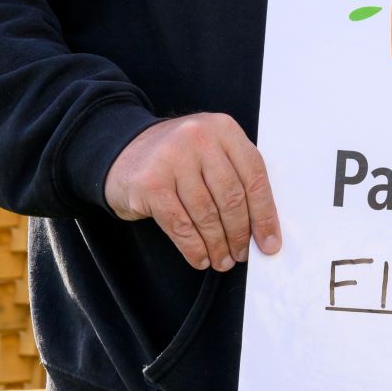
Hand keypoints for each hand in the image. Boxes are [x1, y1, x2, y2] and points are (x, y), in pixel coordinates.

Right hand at [103, 113, 281, 270]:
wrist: (121, 152)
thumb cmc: (176, 158)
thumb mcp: (211, 152)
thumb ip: (236, 177)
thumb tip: (262, 228)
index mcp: (224, 129)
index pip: (254, 176)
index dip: (264, 214)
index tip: (270, 242)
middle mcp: (199, 139)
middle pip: (231, 197)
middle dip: (239, 234)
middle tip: (242, 255)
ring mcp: (172, 159)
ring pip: (206, 214)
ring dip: (217, 244)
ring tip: (223, 261)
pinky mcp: (150, 184)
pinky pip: (180, 225)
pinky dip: (193, 247)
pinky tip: (200, 258)